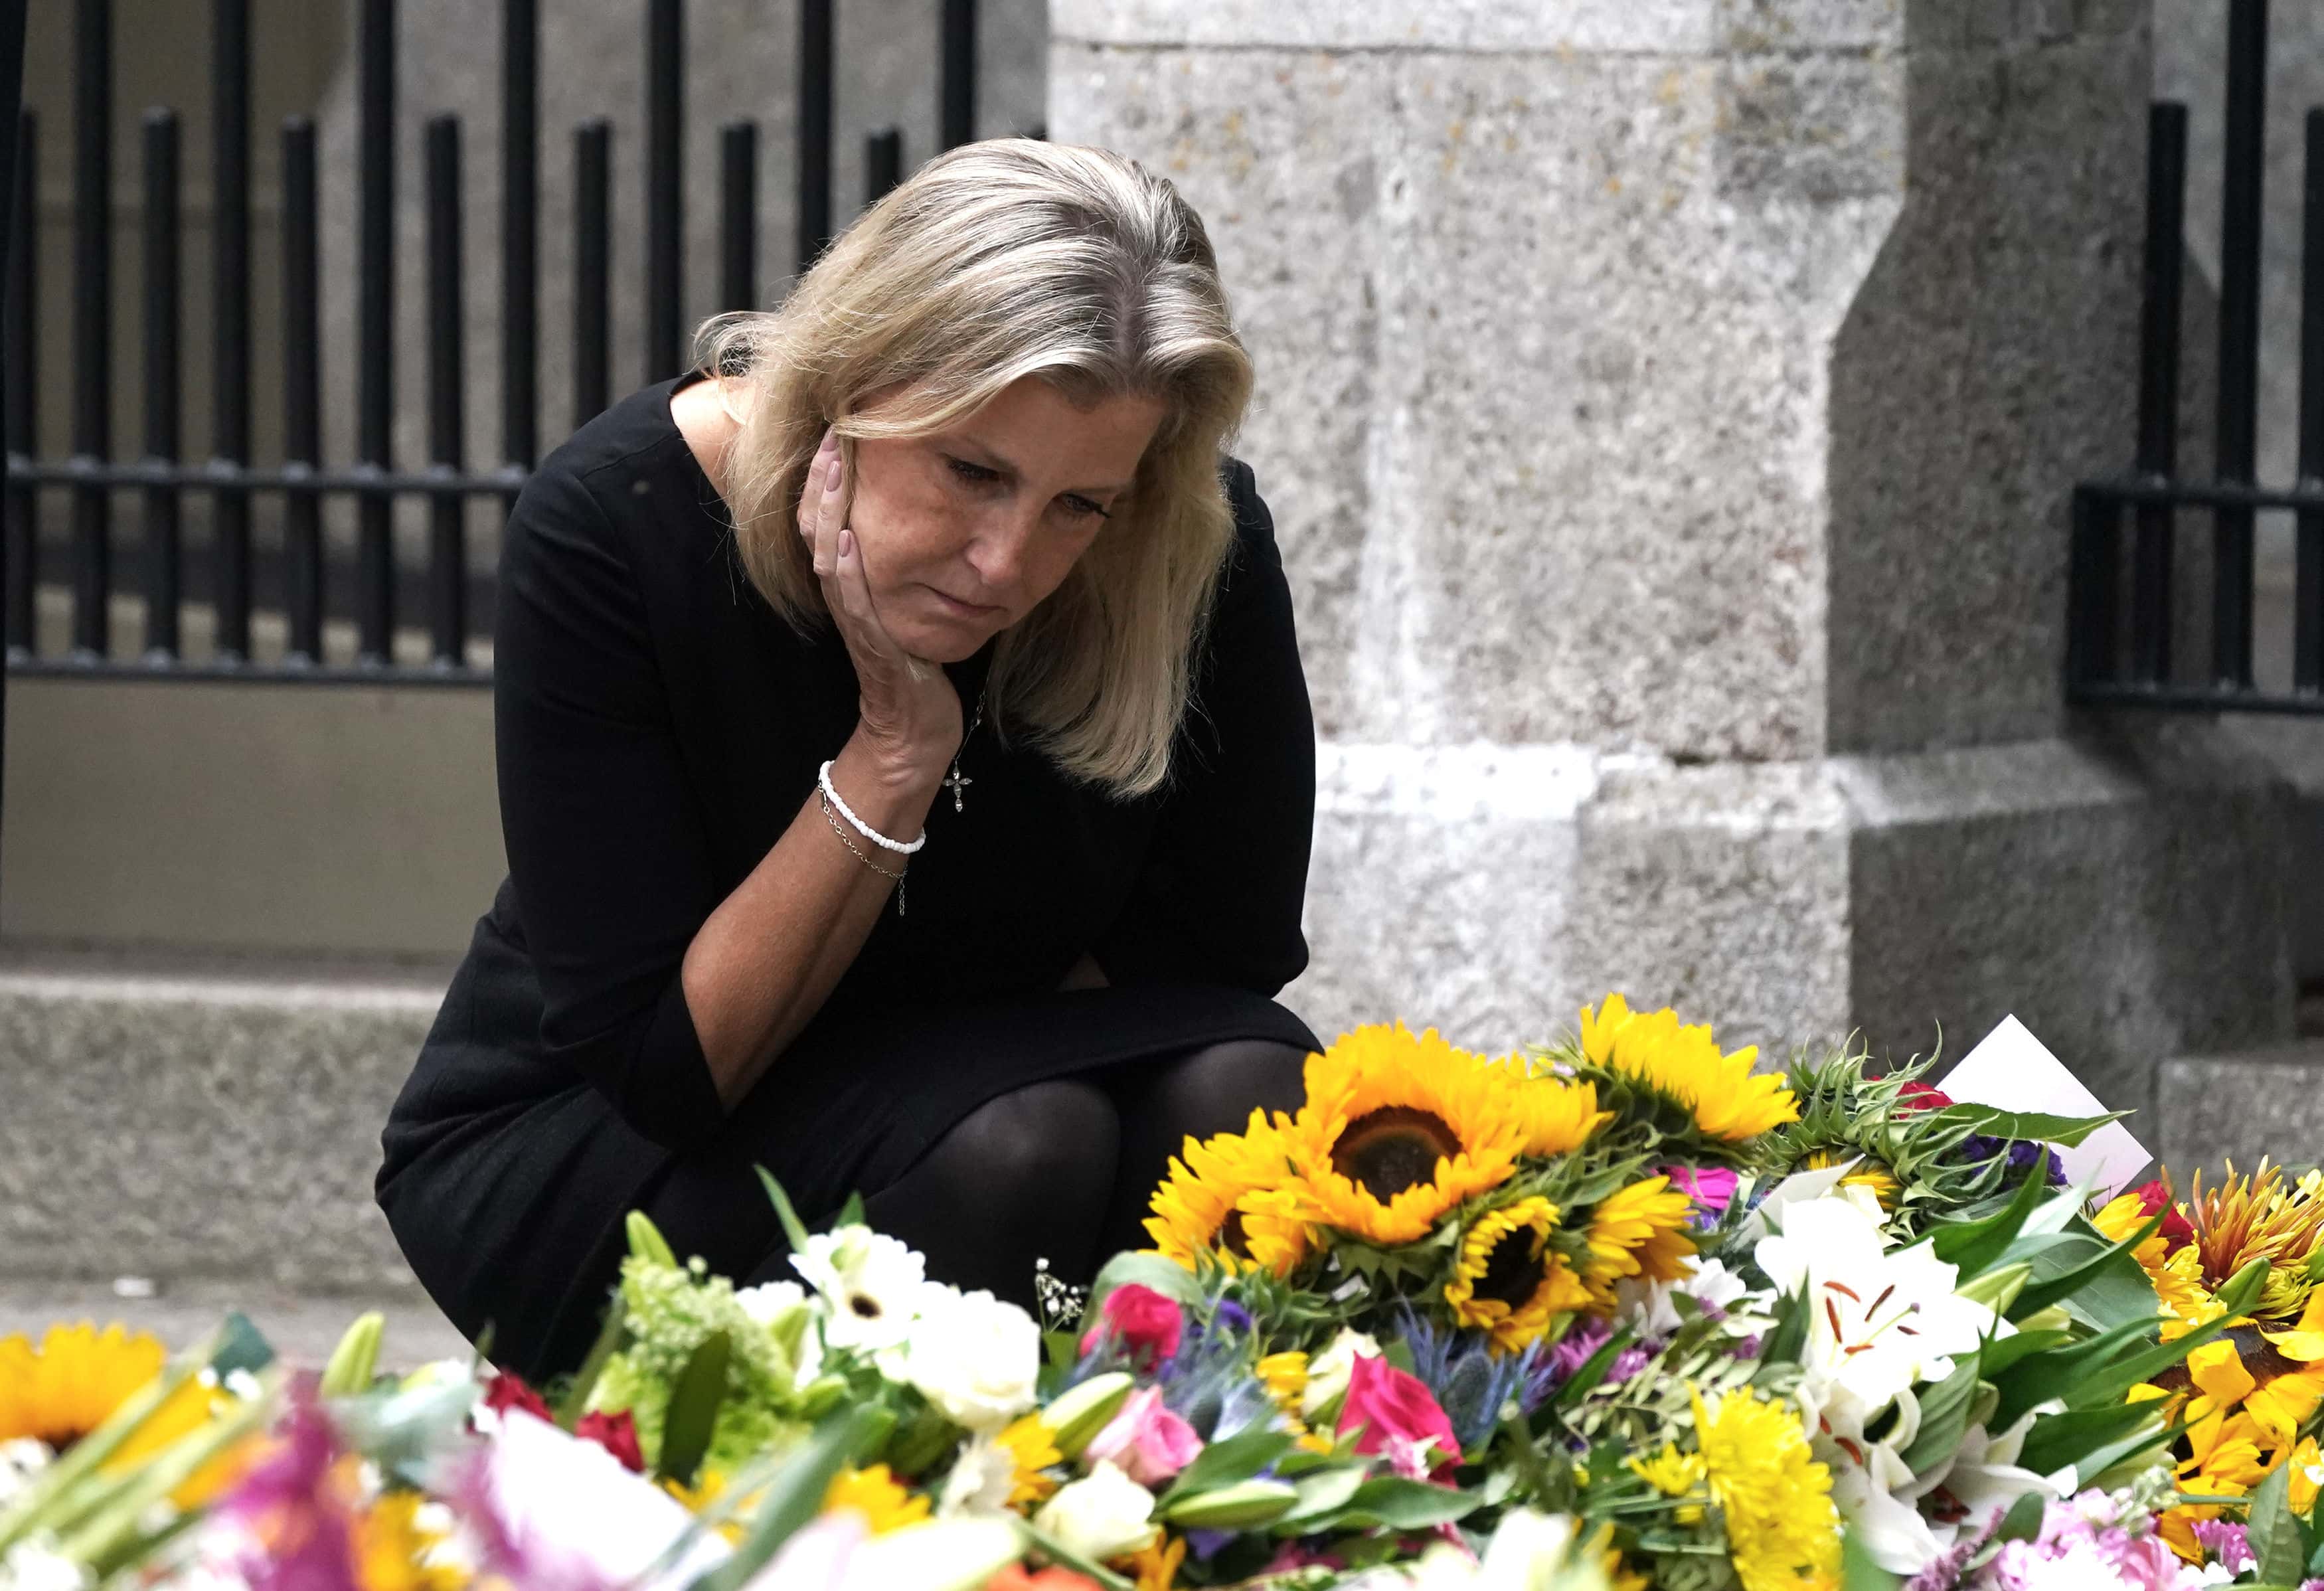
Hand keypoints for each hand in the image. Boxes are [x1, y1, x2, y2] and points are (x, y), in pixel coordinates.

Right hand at [799, 428, 962, 781]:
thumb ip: (911, 571)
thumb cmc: (919, 669)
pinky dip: (846, 568)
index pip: (829, 519)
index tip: (838, 429)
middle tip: (830, 430)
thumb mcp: (914, 607)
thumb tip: (939, 525)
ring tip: (834, 466)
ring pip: (828, 554)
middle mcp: (846, 598)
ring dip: (829, 508)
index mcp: (854, 585)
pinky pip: (852, 601)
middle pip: (818, 526)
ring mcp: (856, 620)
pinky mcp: (872, 644)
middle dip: (823, 477)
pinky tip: (845, 537)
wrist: (915, 733)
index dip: (829, 476)